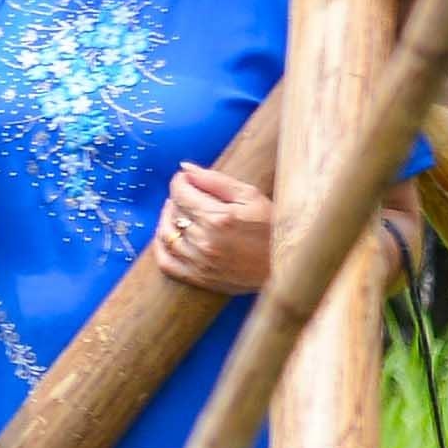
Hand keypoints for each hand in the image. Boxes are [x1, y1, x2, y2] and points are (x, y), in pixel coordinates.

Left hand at [151, 163, 273, 293]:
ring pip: (166, 235)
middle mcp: (205, 241)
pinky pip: (166, 263)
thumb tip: (185, 168)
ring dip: (167, 219)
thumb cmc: (272, 227)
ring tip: (178, 213)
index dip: (179, 182)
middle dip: (176, 198)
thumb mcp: (250, 196)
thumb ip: (215, 180)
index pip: (181, 193)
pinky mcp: (199, 278)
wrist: (286, 265)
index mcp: (218, 218)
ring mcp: (200, 262)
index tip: (184, 179)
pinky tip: (168, 237)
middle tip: (186, 195)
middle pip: (173, 212)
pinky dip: (160, 248)